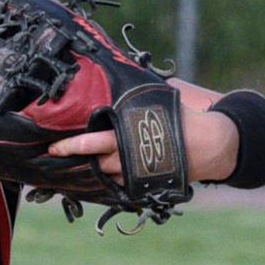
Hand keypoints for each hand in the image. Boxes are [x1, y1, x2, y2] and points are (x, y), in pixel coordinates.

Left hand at [48, 109, 238, 185]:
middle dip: (76, 158)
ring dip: (95, 169)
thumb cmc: (182, 119)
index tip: (54, 147)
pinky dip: (111, 179)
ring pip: (106, 174)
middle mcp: (127, 157)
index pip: (92, 142)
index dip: (72, 146)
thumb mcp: (155, 103)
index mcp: (127, 135)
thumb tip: (120, 79)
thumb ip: (133, 103)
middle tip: (57, 155)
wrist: (210, 145)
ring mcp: (134, 174)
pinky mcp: (144, 185)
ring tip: (82, 162)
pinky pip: (120, 184)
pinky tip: (105, 172)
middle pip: (94, 161)